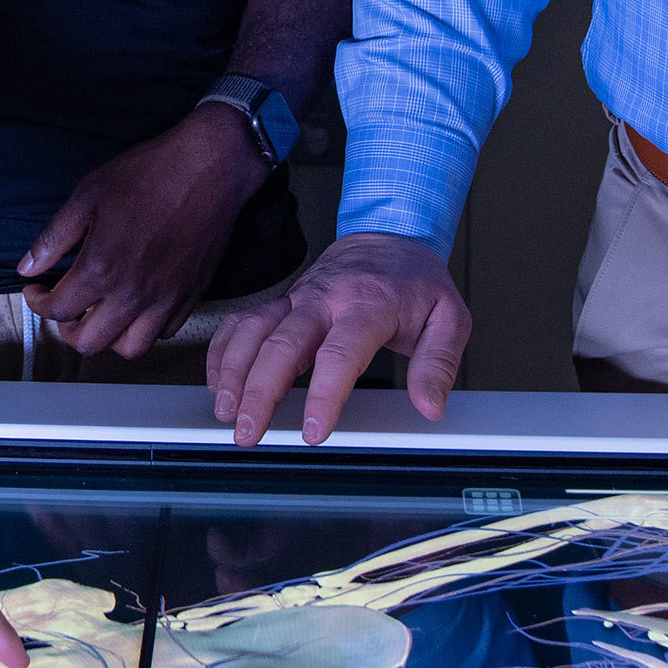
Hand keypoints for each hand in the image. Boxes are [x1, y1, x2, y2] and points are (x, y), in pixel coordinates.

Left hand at [15, 107, 264, 360]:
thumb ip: (54, 237)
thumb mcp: (88, 196)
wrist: (210, 167)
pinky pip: (164, 333)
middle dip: (66, 329)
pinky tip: (136, 306)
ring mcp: (165, 299)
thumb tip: (27, 265)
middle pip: (88, 342)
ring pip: (129, 349)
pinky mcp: (190, 295)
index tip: (36, 291)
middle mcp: (133, 294)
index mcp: (101, 269)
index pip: (57, 311)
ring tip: (99, 315)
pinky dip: (145, 329)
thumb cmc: (151, 174)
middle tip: (64, 308)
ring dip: (107, 338)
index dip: (37, 303)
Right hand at [206, 231, 469, 447]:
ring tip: (226, 411)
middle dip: (259, 390)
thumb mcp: (449, 317)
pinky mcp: (283, 303)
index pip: (340, 351)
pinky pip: (243, 322)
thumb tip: (430, 405)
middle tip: (249, 431)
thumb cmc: (416, 281)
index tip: (314, 431)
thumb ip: (440, 363)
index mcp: (369, 304)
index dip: (324, 393)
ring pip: (254, 330)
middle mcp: (326, 299)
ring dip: (233, 371)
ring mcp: (298, 299)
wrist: (390, 236)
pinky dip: (223, 350)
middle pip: (283, 343)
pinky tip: (218, 381)